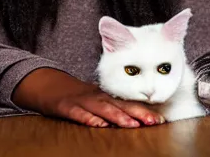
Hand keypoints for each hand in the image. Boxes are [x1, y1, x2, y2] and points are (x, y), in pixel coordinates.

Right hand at [12, 68, 164, 127]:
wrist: (48, 85)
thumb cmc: (77, 96)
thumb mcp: (96, 99)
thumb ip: (113, 108)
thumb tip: (137, 120)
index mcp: (106, 97)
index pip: (128, 104)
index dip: (144, 112)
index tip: (161, 120)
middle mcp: (97, 97)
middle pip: (120, 105)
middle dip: (138, 114)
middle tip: (154, 122)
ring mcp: (82, 101)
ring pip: (102, 108)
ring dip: (118, 116)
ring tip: (132, 125)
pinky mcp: (66, 106)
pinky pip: (78, 113)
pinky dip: (89, 118)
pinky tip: (98, 124)